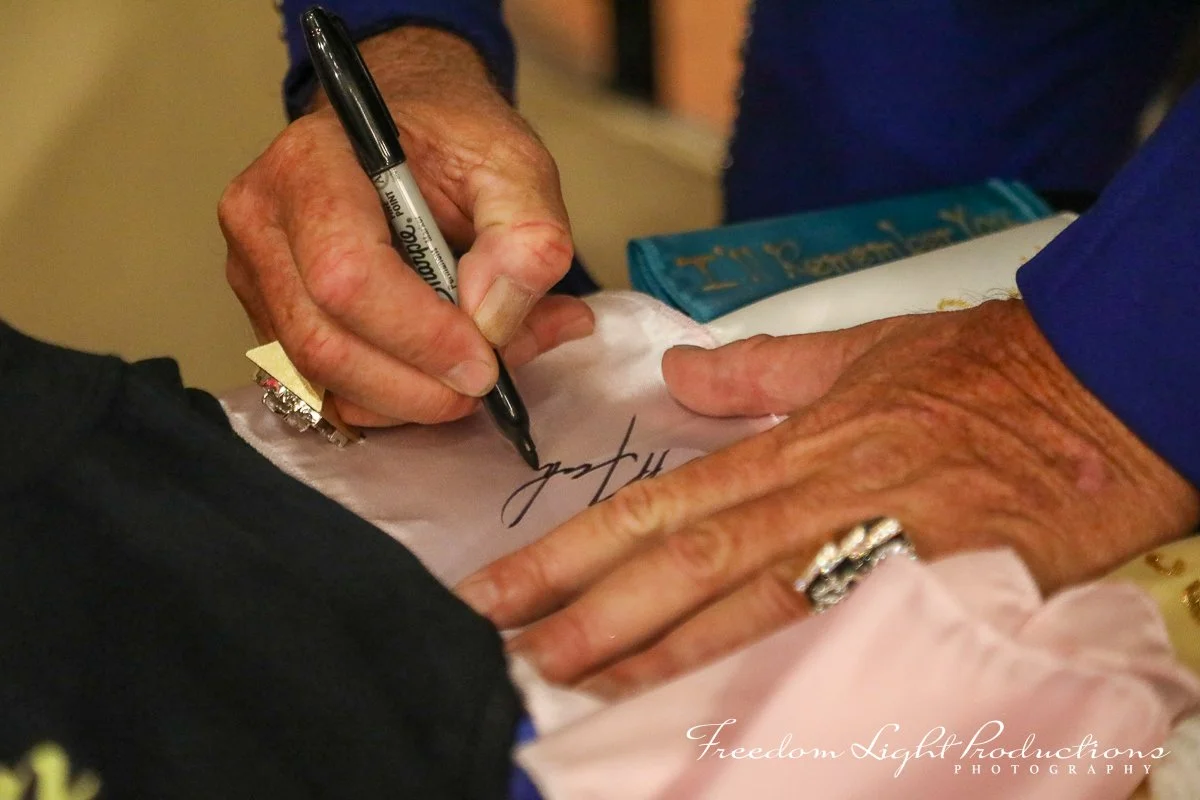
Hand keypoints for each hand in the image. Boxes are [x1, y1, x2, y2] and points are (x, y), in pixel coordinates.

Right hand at [219, 27, 593, 426]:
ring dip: (408, 400)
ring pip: (320, 381)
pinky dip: (389, 401)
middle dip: (416, 387)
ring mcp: (256, 275)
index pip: (347, 275)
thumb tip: (494, 318)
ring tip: (478, 369)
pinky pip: (323, 389)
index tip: (485, 362)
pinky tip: (437, 372)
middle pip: (323, 344)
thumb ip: (525, 234)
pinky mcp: (270, 318)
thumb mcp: (514, 162)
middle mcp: (263, 221)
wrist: (404, 123)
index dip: (420, 336)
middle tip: (487, 384)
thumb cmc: (449, 138)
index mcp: (311, 164)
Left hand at [456, 300, 1198, 696]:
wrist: (1099, 389)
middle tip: (507, 645)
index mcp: (794, 443)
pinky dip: (771, 676)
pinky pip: (838, 641)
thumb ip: (759, 367)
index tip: (504, 584)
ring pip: (745, 608)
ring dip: (653, 653)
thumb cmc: (984, 370)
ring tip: (574, 684)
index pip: (659, 504)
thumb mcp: (860, 350)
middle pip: (682, 562)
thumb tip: (678, 376)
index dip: (572, 549)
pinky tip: (713, 707)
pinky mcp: (936, 588)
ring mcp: (877, 546)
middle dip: (586, 611)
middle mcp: (819, 496)